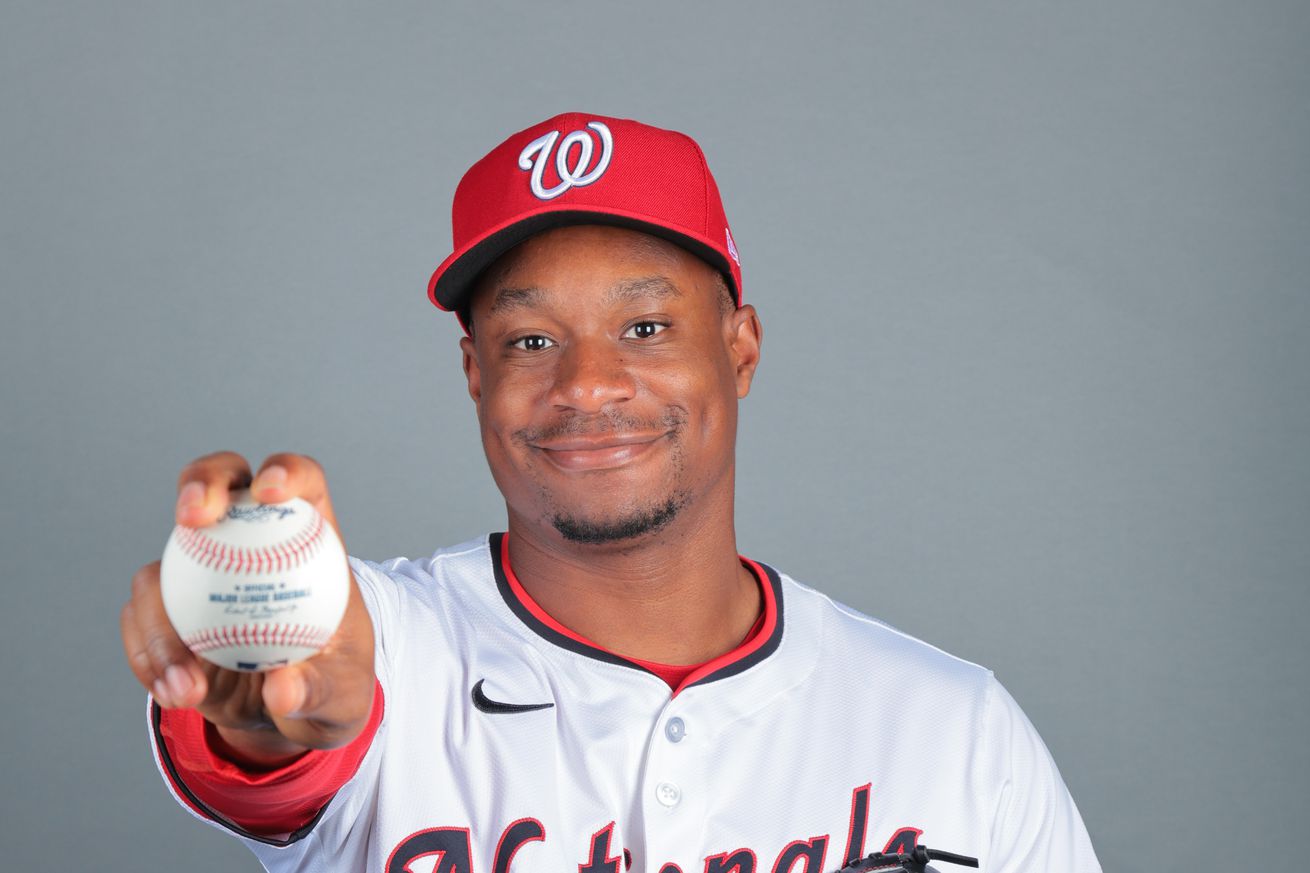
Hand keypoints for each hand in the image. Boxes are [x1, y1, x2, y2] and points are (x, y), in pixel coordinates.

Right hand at [120, 451, 375, 765]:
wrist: (288, 712)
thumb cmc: (330, 685)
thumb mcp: (341, 697)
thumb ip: (319, 690)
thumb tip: (282, 688)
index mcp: (307, 539)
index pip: (301, 482)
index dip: (285, 471)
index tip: (270, 492)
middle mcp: (247, 540)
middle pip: (219, 484)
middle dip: (200, 483)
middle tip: (193, 518)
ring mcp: (200, 570)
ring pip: (162, 565)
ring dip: (162, 622)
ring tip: (188, 684)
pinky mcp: (166, 610)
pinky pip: (140, 621)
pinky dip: (148, 656)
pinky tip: (174, 691)